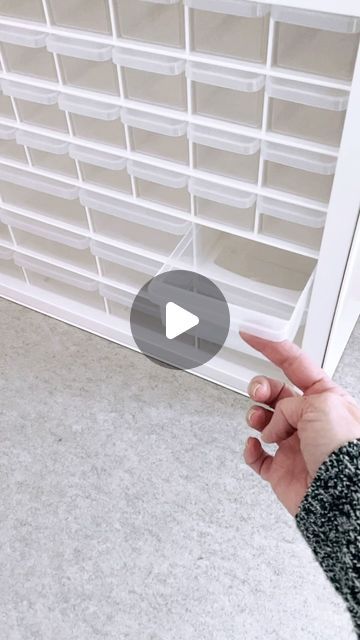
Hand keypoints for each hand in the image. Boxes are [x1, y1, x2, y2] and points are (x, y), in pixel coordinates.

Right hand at [242, 334, 359, 515]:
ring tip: (262, 425)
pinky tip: (255, 446)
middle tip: (259, 393)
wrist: (341, 497)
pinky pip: (257, 455)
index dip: (271, 346)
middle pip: (275, 392)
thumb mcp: (322, 405)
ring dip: (256, 417)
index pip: (295, 364)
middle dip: (261, 387)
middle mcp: (310, 420)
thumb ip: (291, 402)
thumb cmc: (344, 452)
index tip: (252, 334)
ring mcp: (295, 444)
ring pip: (263, 421)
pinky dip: (250, 450)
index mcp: (326, 398)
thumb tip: (277, 421)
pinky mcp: (282, 469)